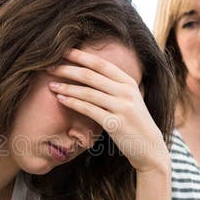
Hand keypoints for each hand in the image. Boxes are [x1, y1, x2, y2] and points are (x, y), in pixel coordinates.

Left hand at [48, 48, 168, 172]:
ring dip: (67, 87)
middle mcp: (126, 92)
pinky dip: (73, 103)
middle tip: (50, 67)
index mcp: (128, 82)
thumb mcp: (129, 99)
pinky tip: (61, 99)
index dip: (80, 56)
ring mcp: (121, 107)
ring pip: (88, 92)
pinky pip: (89, 110)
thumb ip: (114, 86)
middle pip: (91, 75)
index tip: (63, 51)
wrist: (149, 148)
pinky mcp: (115, 124)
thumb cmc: (134, 122)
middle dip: (68, 69)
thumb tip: (90, 72)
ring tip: (51, 84)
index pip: (101, 64)